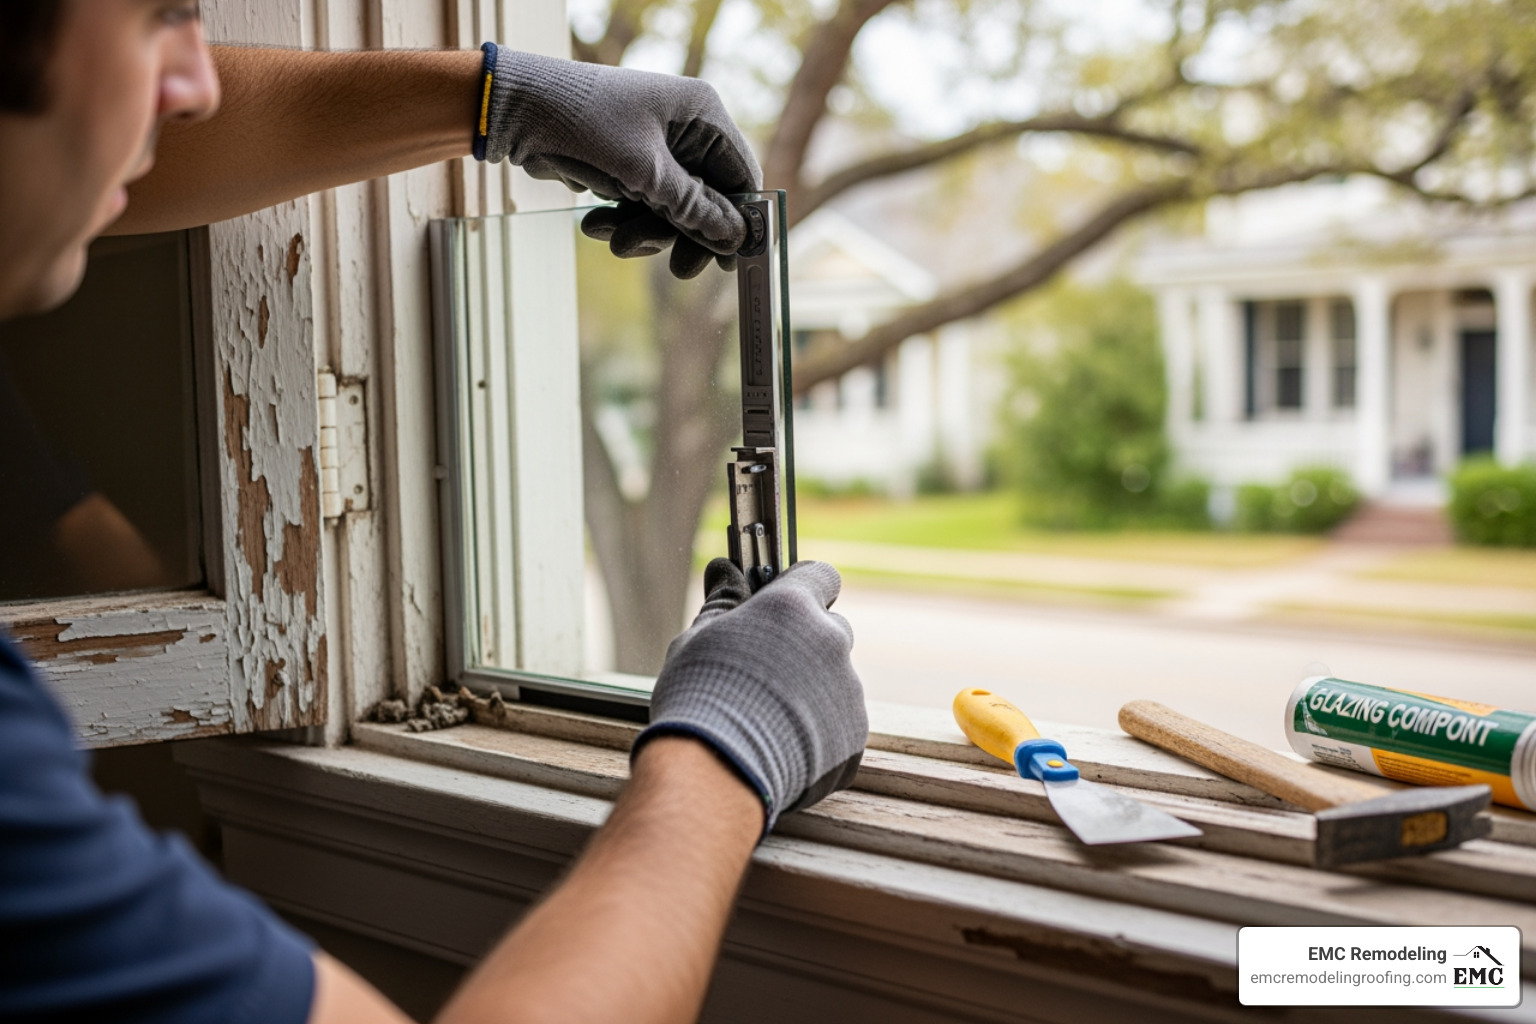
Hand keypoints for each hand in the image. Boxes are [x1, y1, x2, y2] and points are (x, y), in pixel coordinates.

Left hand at [480, 47, 761, 277]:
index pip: (742, 175)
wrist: (516, 110)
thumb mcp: (645, 173)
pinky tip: (595, 224)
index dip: (739, 221)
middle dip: (684, 233)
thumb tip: (735, 238)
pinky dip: (622, 221)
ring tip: (614, 240)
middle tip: (679, 269)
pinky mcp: (629, 165)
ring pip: (672, 210)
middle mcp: (685, 129)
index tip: (731, 262)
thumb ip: (694, 208)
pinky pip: (642, 206)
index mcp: (702, 115)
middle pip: (708, 200)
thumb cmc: (584, 123)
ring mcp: (657, 148)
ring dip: (645, 232)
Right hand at [633, 559, 867, 833]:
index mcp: (793, 609)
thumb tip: (725, 569)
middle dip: (805, 643)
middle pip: (830, 630)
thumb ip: (722, 602)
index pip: (820, 576)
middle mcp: (830, 643)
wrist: (716, 774)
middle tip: (766, 668)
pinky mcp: (853, 737)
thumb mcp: (698, 640)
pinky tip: (779, 747)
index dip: (802, 587)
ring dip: (810, 690)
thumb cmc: (699, 698)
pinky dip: (816, 732)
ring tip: (766, 718)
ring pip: (835, 680)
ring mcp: (847, 692)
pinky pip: (838, 724)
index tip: (782, 602)